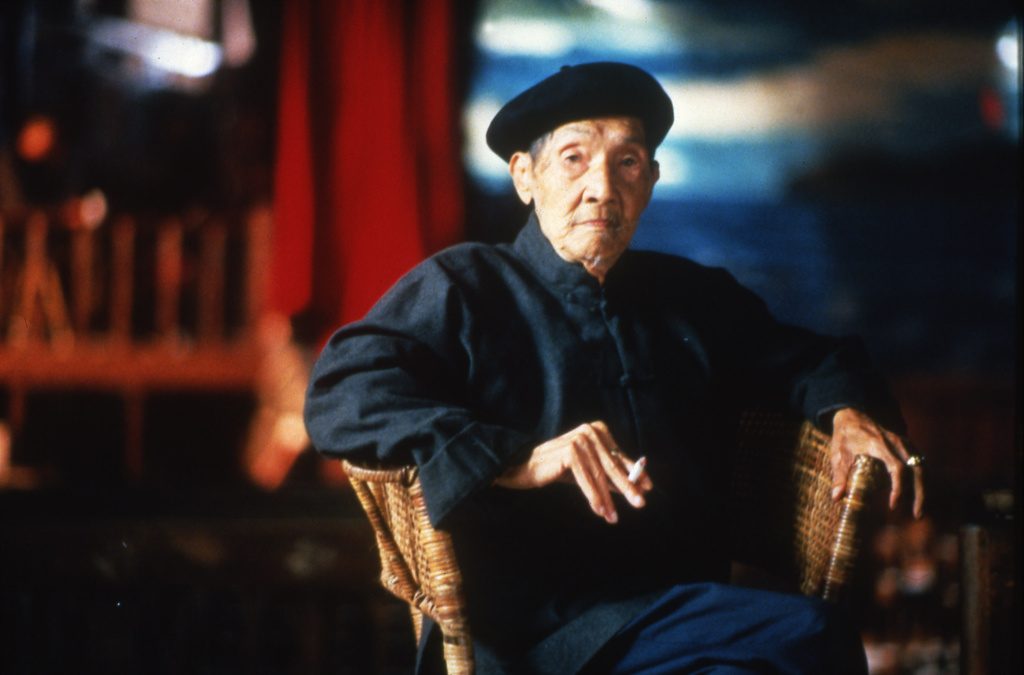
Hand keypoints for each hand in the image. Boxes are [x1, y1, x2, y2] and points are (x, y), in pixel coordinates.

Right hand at [494, 421, 651, 523]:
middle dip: (628, 487)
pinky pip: (585, 480)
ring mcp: (579, 440)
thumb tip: (637, 486)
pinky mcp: (570, 451)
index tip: (648, 488)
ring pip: (599, 476)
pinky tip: (600, 511)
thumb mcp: (587, 471)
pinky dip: (594, 497)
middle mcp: (589, 431)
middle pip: (612, 466)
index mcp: (597, 430)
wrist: (523, 466)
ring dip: (609, 499)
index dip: (634, 474)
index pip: (619, 456)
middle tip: (641, 503)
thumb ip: (608, 474)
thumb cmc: (556, 468)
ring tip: (614, 517)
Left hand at [830, 408, 924, 517]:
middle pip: (917, 469)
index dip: (898, 488)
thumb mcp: (838, 454)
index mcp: (880, 445)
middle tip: (917, 514)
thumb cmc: (845, 436)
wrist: (852, 415)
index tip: (893, 505)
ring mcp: (904, 443)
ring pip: (922, 467)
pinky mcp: (906, 445)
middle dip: (920, 494)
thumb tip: (837, 498)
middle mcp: (896, 443)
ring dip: (924, 489)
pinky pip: (920, 463)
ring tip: (918, 510)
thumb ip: (839, 475)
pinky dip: (922, 479)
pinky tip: (918, 494)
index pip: (897, 468)